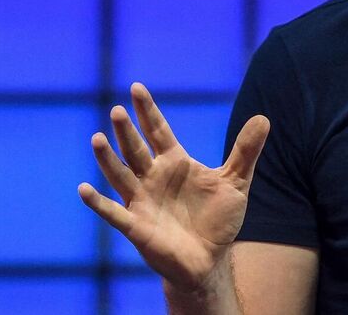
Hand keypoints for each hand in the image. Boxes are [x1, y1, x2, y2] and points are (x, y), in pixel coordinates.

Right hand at [77, 82, 269, 291]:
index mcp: (175, 163)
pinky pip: (114, 213)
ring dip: (108, 159)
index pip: (158, 131)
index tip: (136, 88)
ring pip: (120, 175)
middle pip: (136, 149)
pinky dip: (98, 203)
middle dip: (127, 131)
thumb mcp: (236, 181)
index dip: (147, 111)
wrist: (210, 259)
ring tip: (97, 138)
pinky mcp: (137, 227)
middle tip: (117, 110)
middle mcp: (153, 178)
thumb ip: (246, 151)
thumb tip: (264, 117)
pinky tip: (83, 189)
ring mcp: (142, 201)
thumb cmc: (218, 219)